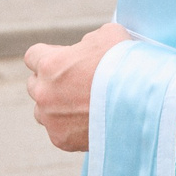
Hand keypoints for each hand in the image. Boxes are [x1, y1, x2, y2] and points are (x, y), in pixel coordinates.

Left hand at [24, 23, 133, 152]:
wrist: (142, 104)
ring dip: (56, 107)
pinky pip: (59, 131)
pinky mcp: (62, 140)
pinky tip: (90, 120)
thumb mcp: (108, 35)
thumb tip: (88, 50)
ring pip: (43, 111)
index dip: (49, 56)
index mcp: (50, 64)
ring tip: (82, 105)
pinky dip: (71, 127)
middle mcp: (44, 93)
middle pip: (35, 84)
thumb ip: (89, 41)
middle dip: (51, 82)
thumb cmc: (126, 65)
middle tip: (75, 83)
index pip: (33, 56)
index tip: (63, 60)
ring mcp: (51, 119)